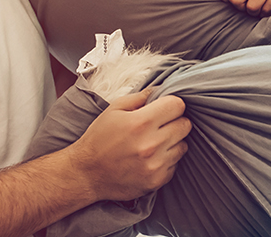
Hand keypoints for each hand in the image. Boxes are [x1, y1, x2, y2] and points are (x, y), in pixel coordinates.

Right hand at [67, 88, 191, 201]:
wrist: (85, 174)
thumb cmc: (99, 139)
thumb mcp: (113, 110)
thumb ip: (140, 97)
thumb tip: (161, 88)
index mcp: (141, 123)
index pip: (178, 106)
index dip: (172, 105)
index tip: (164, 109)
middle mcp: (151, 144)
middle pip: (185, 125)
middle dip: (175, 122)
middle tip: (160, 126)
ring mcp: (155, 165)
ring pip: (183, 145)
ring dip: (173, 142)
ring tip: (154, 143)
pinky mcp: (156, 181)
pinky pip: (176, 164)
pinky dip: (167, 160)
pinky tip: (150, 159)